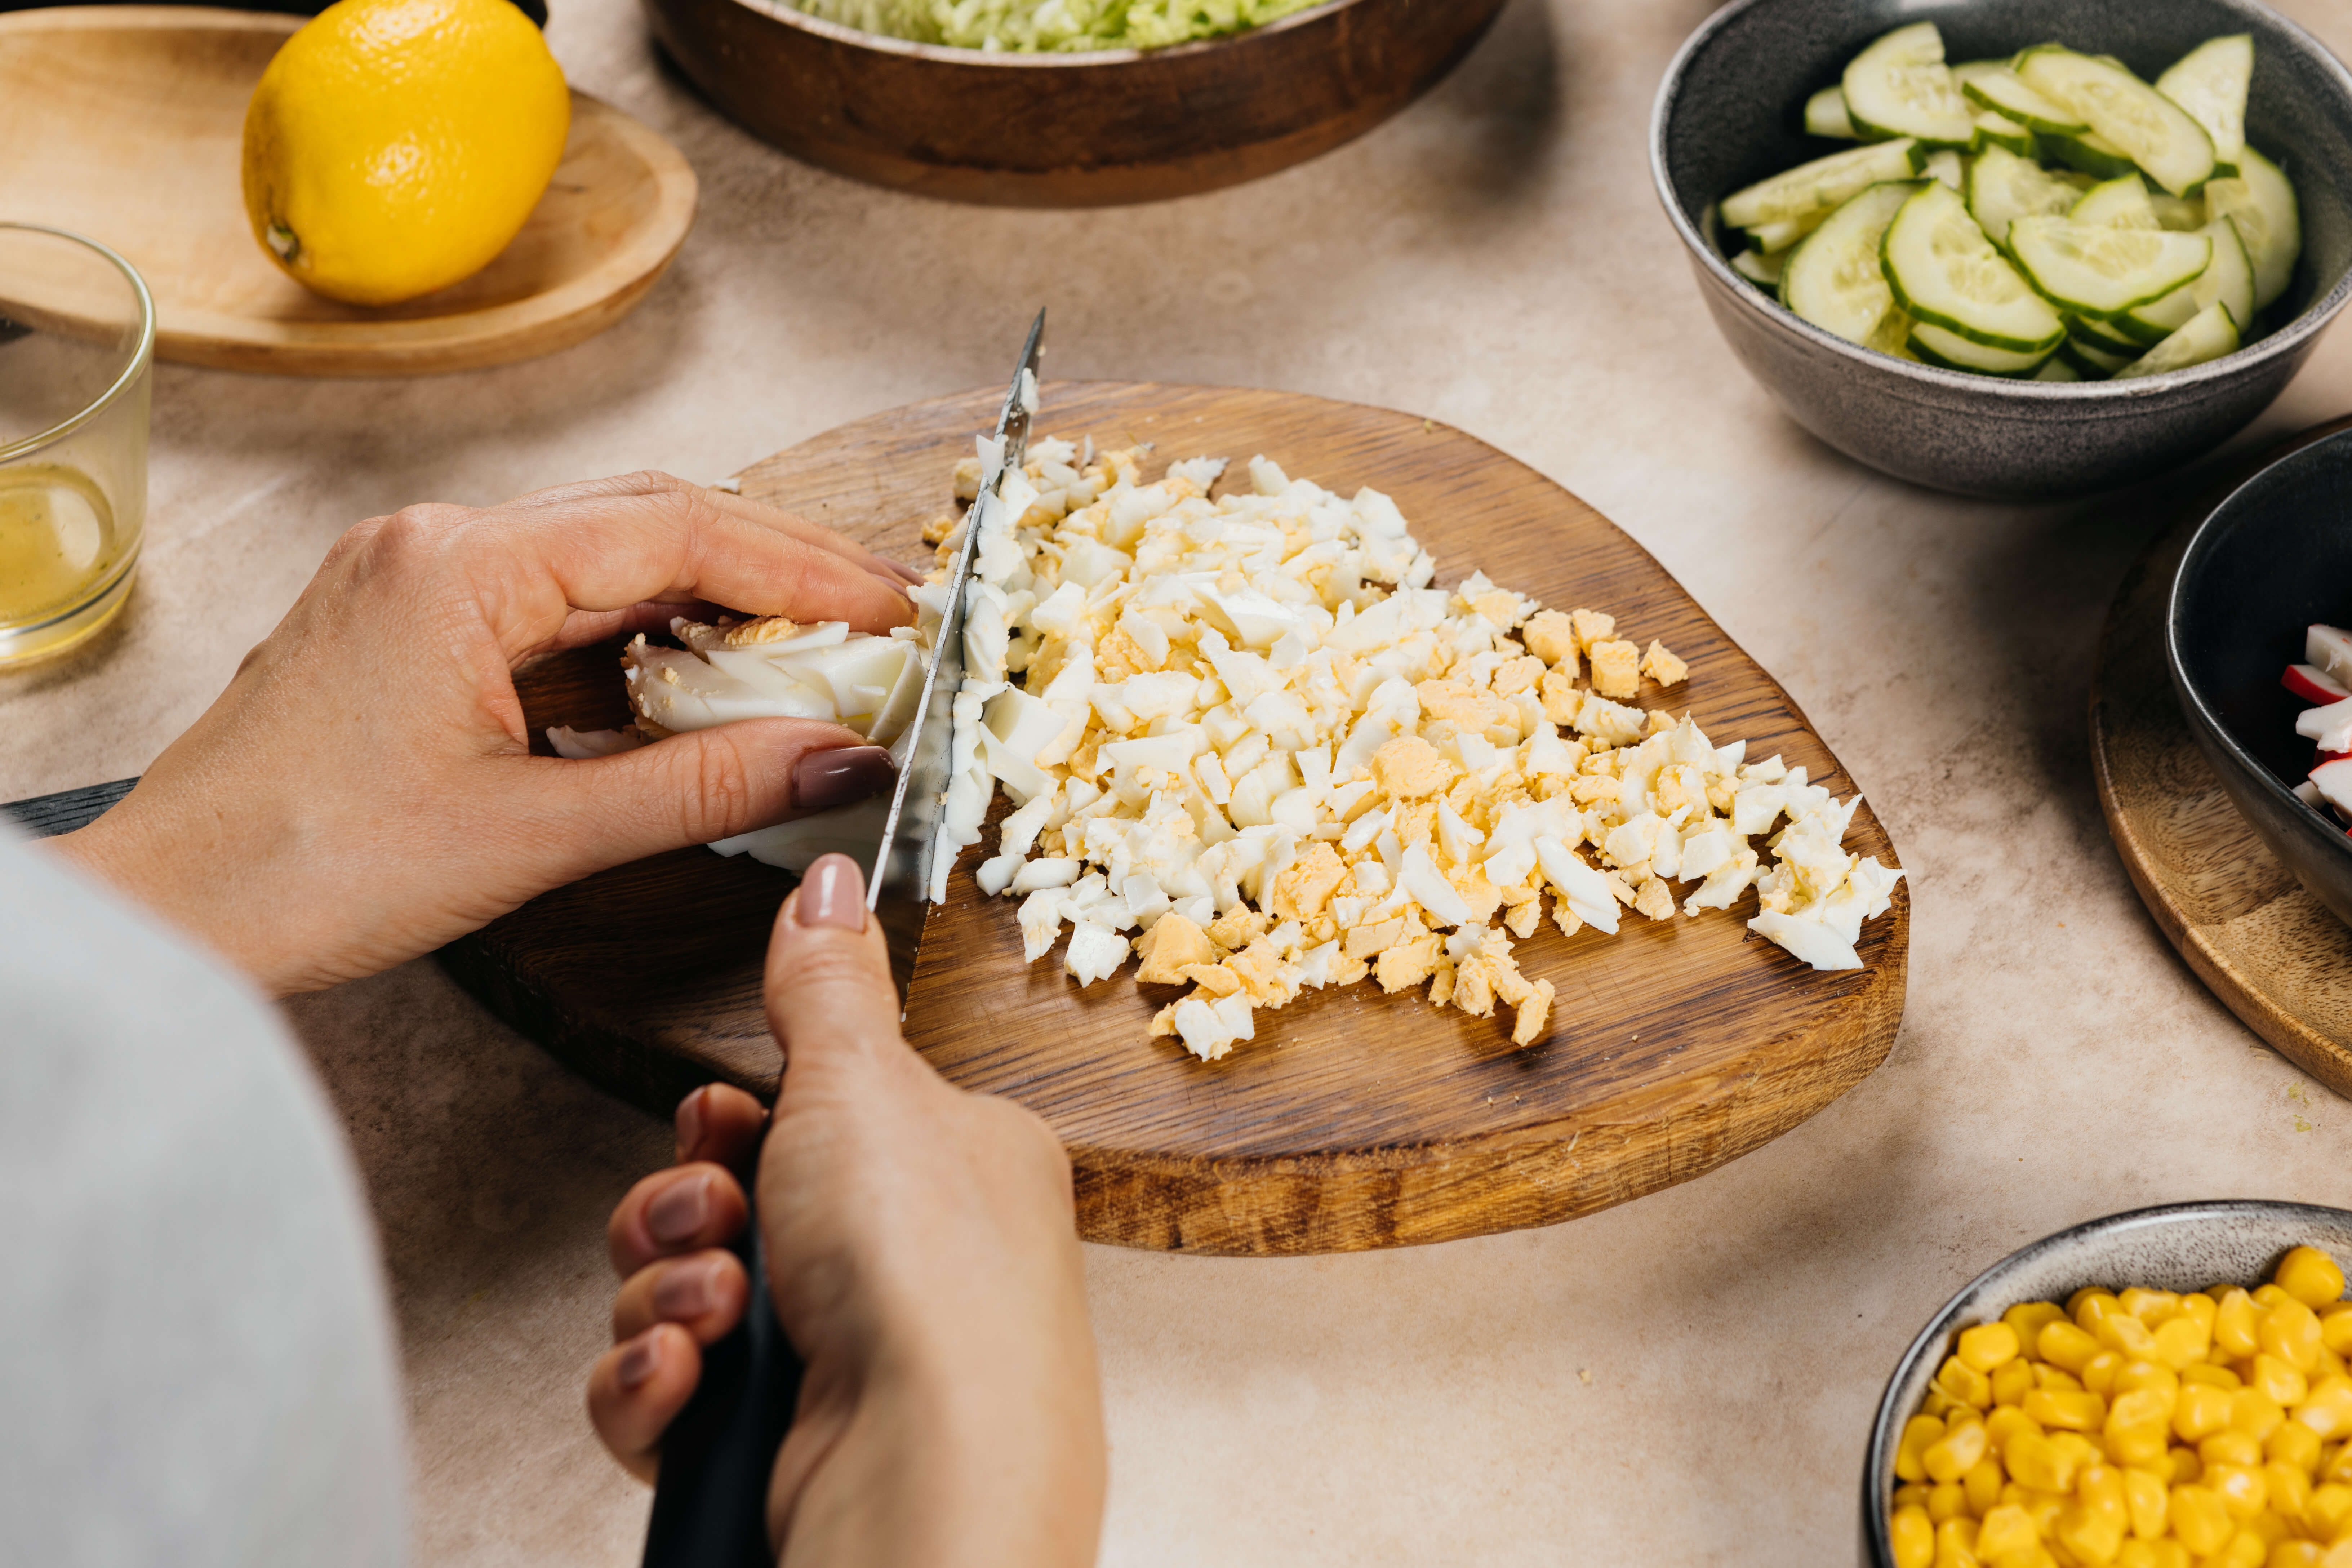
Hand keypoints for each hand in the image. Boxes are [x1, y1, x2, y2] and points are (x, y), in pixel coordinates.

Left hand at [50, 472, 917, 993]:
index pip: (677, 530)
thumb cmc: (309, 872)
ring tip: (807, 655)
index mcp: (460, 566)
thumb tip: (838, 759)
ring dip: (709, 602)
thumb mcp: (532, 835)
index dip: (805, 567)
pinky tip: (694, 684)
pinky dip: (637, 639)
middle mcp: (436, 543)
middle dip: (774, 570)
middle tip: (876, 623)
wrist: (168, 915)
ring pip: (602, 558)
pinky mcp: (410, 624)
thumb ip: (699, 788)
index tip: (894, 609)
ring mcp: (416, 578)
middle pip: (648, 520)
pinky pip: (552, 605)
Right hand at [589, 854, 1104, 1567]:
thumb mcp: (866, 1084)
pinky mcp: (773, 1451)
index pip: (802, 1119)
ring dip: (666, 1294)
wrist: (921, 1482)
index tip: (721, 1124)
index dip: (731, 1123)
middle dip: (683, 1209)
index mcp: (948, 1169)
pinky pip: (662, 1393)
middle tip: (716, 1217)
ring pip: (678, 1296)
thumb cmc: (925, 1281)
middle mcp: (901, 1266)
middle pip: (723, 1204)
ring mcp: (840, 1366)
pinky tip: (691, 1384)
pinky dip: (657, 1387)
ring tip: (717, 1315)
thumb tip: (831, 875)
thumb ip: (828, 985)